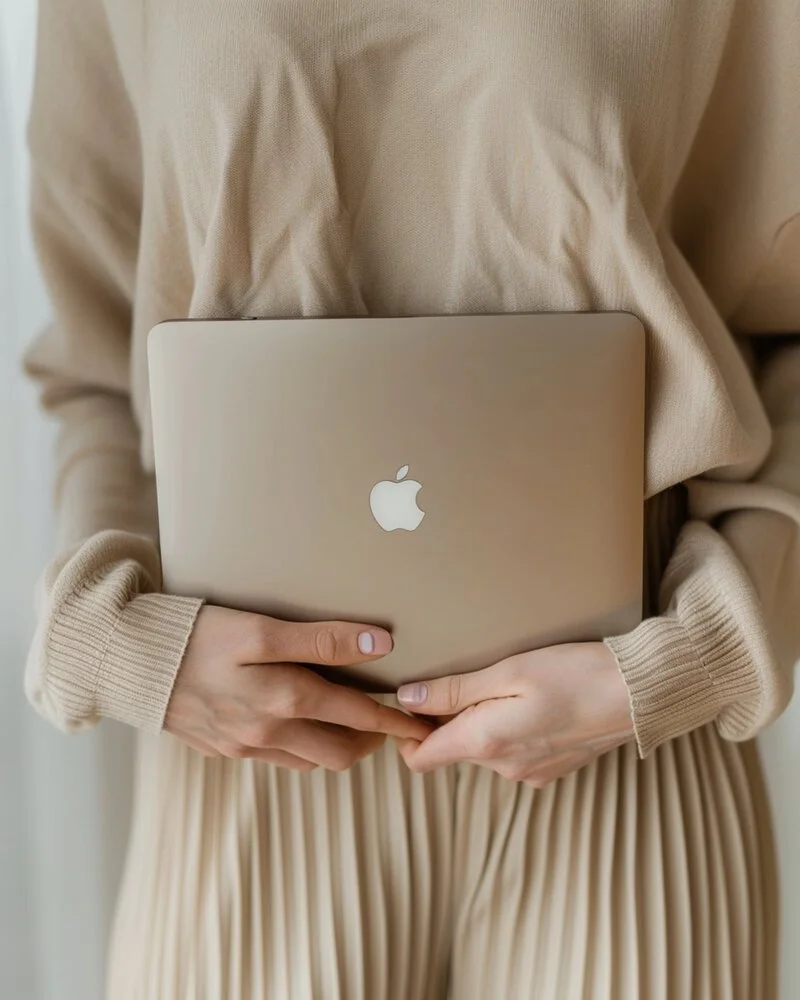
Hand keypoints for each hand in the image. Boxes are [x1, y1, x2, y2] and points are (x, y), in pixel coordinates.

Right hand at [165, 605, 432, 769]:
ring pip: (309, 760)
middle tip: (389, 720)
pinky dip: (302, 747)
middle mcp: (268, 733)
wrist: (126, 662)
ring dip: (338, 746)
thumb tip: (380, 646)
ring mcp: (244, 746)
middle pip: (340, 753)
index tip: (422, 724)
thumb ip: (321, 640)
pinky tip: (301, 723)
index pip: (359, 717)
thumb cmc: (196, 634)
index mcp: (284, 701)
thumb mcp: (261, 628)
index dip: (396, 721)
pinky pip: (277, 759)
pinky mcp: (222, 748)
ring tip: (351, 720)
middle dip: (371, 740)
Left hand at [394, 642, 633, 785]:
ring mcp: (530, 773)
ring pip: (483, 749)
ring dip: (481, 721)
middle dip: (447, 718)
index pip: (421, 759)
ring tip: (503, 683)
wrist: (640, 694)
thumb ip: (455, 690)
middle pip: (452, 749)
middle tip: (461, 675)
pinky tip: (531, 701)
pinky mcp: (552, 769)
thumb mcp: (509, 670)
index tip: (410, 703)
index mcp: (487, 743)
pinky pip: (513, 752)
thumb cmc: (575, 673)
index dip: (406, 733)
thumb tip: (408, 698)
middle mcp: (505, 768)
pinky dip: (509, 729)